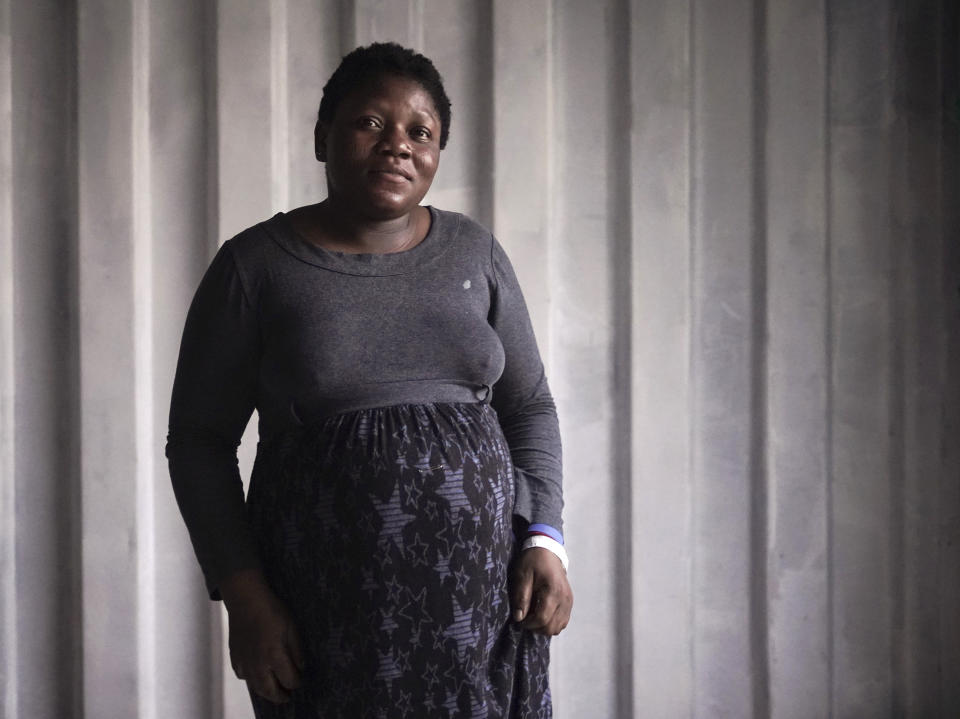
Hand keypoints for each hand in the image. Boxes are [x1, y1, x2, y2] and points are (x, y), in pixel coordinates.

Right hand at [219, 569, 304, 702]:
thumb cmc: (272, 611)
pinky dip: (252, 680)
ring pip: (255, 687)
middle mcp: (258, 664)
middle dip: (281, 696)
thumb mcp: (292, 627)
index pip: (289, 680)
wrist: (246, 600)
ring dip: (266, 692)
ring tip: (274, 691)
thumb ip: (297, 650)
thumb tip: (300, 668)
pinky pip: (243, 676)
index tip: (300, 679)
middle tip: (288, 697)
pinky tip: (257, 676)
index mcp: (275, 656)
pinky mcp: (235, 657)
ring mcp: (245, 662)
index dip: (297, 682)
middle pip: (271, 691)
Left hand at [508, 547, 572, 635]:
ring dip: (544, 626)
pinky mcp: (569, 602)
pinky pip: (562, 622)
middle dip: (535, 627)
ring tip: (533, 615)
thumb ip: (521, 597)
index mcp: (553, 591)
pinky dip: (552, 622)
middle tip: (525, 618)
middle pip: (551, 627)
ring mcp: (569, 601)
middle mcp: (565, 598)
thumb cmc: (533, 561)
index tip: (519, 620)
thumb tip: (519, 618)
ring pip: (558, 627)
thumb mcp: (522, 575)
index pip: (542, 618)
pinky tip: (542, 614)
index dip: (528, 623)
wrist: (547, 550)